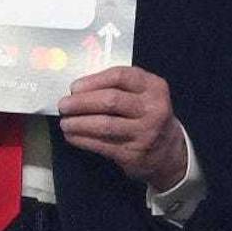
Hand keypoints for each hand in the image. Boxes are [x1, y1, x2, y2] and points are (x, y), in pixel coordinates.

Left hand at [58, 66, 187, 190]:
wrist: (168, 152)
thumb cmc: (145, 115)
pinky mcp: (134, 154)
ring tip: (65, 122)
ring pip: (104, 125)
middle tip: (63, 105)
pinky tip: (72, 136)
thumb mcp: (142, 94)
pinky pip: (101, 144)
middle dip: (81, 103)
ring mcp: (145, 133)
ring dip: (78, 123)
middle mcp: (153, 109)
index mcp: (154, 87)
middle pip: (110, 101)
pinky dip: (82, 139)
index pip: (120, 76)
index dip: (93, 81)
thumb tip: (76, 89)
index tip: (74, 87)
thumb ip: (117, 86)